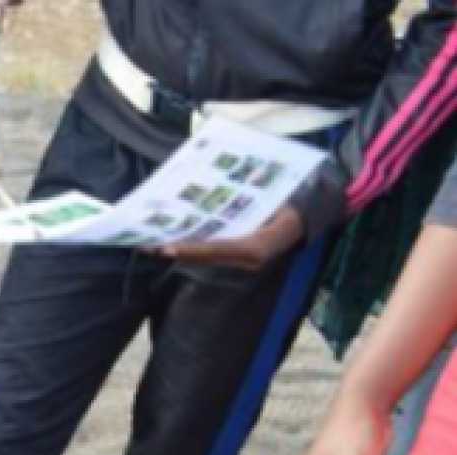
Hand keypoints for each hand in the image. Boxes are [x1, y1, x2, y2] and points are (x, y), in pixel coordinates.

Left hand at [160, 207, 304, 270]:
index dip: (192, 249)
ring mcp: (243, 261)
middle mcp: (247, 259)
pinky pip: (213, 254)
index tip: (168, 248)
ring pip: (206, 258)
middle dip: (177, 252)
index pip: (218, 249)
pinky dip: (193, 248)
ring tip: (152, 245)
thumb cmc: (294, 206)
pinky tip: (174, 241)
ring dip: (180, 251)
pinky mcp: (240, 257)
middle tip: (148, 247)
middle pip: (206, 257)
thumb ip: (253, 204)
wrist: (309, 219)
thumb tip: (227, 192)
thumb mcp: (277, 203)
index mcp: (257, 248)